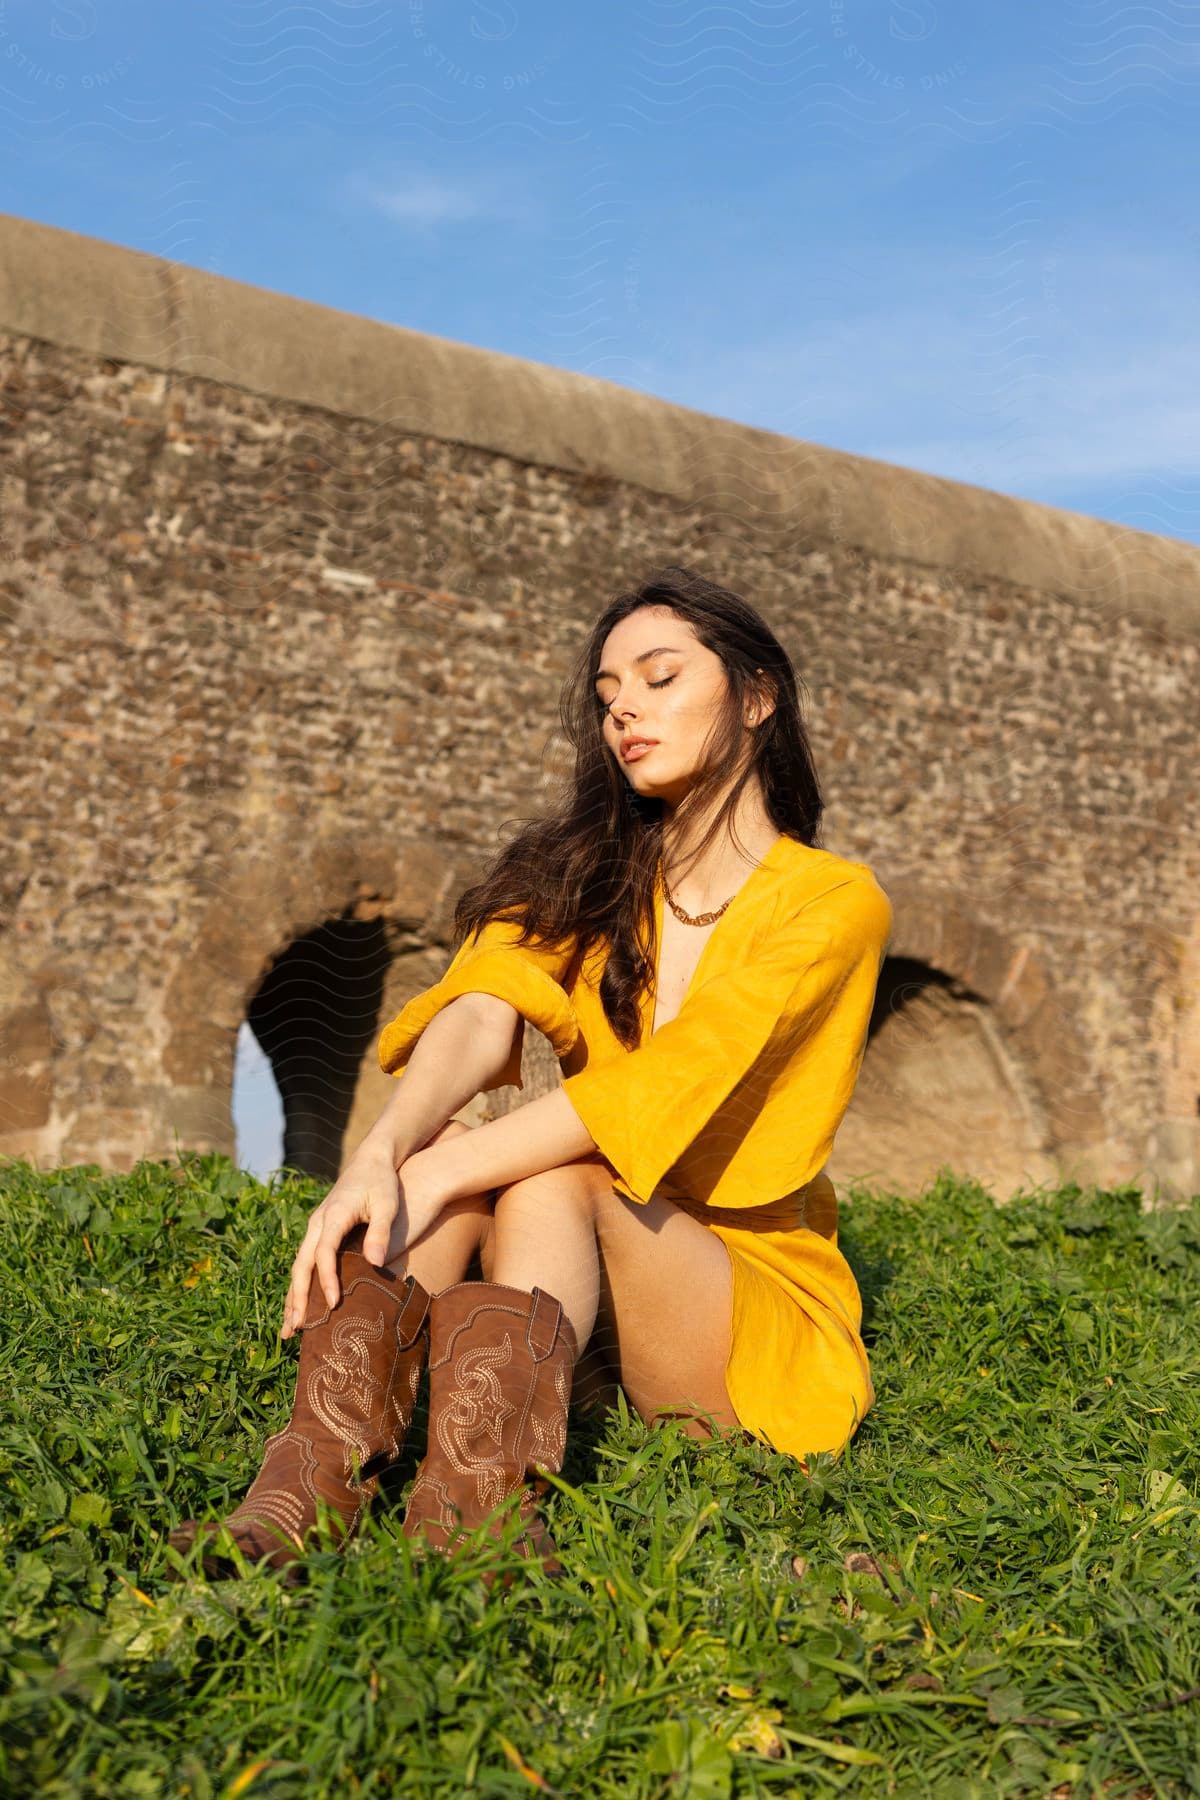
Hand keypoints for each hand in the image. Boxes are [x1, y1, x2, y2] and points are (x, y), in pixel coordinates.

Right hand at [279, 1144, 448, 1337]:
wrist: (371, 1160)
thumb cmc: (382, 1182)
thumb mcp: (387, 1204)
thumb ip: (380, 1232)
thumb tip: (375, 1264)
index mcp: (333, 1215)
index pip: (324, 1253)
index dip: (327, 1279)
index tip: (333, 1304)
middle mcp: (317, 1223)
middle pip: (301, 1265)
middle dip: (298, 1297)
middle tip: (298, 1328)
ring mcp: (314, 1228)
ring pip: (298, 1267)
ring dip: (293, 1297)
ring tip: (290, 1330)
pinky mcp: (318, 1233)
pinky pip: (304, 1264)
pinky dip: (299, 1287)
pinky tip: (297, 1308)